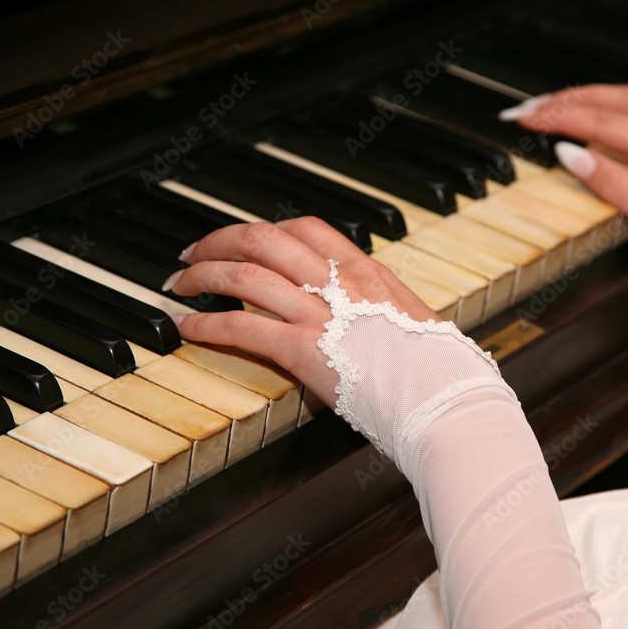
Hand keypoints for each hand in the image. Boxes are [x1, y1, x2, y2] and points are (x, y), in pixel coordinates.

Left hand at [163, 217, 439, 407]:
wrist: (447, 399)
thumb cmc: (440, 373)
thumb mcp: (412, 325)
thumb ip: (379, 313)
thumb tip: (366, 319)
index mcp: (369, 273)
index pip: (307, 228)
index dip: (266, 228)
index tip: (245, 239)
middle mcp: (341, 283)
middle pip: (265, 239)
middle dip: (220, 240)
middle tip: (194, 253)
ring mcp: (322, 314)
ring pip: (245, 275)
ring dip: (202, 275)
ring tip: (180, 283)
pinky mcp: (304, 350)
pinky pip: (241, 326)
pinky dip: (206, 323)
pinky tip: (187, 327)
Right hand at [507, 84, 627, 294]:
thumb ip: (616, 187)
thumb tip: (572, 155)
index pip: (605, 123)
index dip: (560, 118)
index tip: (526, 119)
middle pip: (620, 98)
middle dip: (571, 98)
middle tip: (531, 108)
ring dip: (594, 100)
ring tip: (557, 108)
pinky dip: (618, 112)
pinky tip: (603, 122)